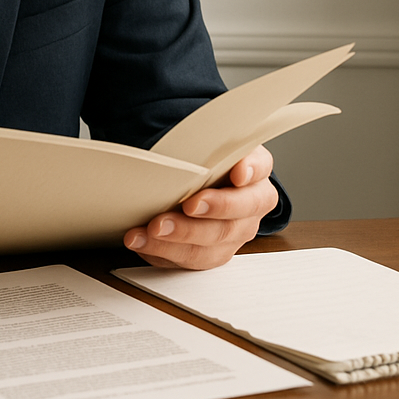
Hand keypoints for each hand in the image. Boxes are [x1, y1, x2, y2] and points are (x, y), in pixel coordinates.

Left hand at [123, 145, 278, 269]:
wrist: (199, 181)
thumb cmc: (204, 161)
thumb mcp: (209, 144)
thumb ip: (207, 143)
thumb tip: (187, 139)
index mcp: (254, 175)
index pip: (258, 171)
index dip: (250, 172)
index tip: (236, 173)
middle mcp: (249, 209)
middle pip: (231, 221)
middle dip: (200, 220)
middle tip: (179, 210)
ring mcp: (233, 235)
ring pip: (210, 247)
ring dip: (176, 240)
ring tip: (151, 230)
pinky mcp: (212, 253)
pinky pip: (189, 259)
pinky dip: (161, 251)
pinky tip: (141, 241)